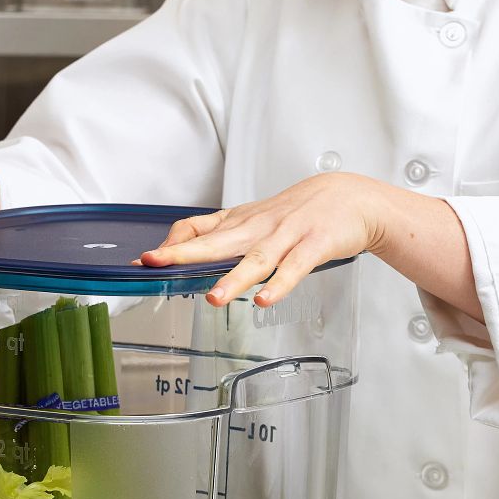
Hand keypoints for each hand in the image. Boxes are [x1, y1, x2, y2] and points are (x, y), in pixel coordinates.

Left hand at [140, 171, 481, 321]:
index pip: (199, 227)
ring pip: (257, 258)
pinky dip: (280, 285)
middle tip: (155, 263)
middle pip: (218, 240)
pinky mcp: (314, 246)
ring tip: (214, 298)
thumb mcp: (257, 217)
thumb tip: (183, 245)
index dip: (173, 243)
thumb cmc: (302, 212)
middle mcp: (261, 226)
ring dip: (235, 278)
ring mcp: (288, 235)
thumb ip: (223, 232)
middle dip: (185, 252)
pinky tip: (265, 300)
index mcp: (244, 221)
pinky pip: (295, 268)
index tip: (146, 260)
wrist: (352, 198)